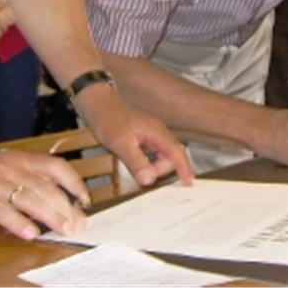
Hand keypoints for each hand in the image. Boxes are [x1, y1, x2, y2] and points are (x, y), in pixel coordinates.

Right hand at [0, 143, 89, 240]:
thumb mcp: (5, 167)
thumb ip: (28, 178)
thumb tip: (56, 201)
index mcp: (20, 158)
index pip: (56, 166)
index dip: (74, 183)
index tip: (86, 201)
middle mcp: (10, 166)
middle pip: (46, 186)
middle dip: (66, 207)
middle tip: (78, 224)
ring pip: (29, 197)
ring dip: (50, 216)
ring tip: (64, 230)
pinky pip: (2, 210)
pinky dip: (18, 222)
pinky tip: (30, 233)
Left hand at [74, 83, 193, 187]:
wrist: (97, 104)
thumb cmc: (108, 120)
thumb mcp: (120, 144)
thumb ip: (136, 162)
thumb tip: (150, 180)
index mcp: (156, 132)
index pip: (177, 152)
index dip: (185, 168)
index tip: (189, 183)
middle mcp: (157, 132)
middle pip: (170, 156)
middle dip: (160, 170)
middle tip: (142, 177)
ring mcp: (151, 133)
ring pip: (161, 155)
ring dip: (154, 166)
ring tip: (137, 171)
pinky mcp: (144, 135)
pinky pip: (153, 152)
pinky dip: (149, 162)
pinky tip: (137, 165)